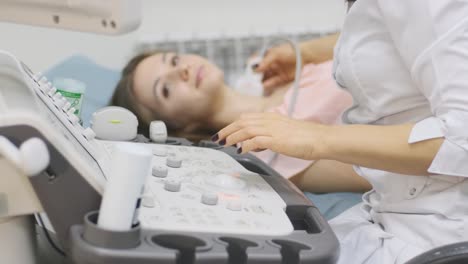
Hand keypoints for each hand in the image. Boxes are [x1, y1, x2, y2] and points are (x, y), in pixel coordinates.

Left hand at [213, 112, 328, 159]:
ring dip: (233, 137)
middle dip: (228, 130)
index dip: (233, 125)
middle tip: (218, 138)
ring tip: (224, 144)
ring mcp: (273, 129)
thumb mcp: (283, 134)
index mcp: (272, 117)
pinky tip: (240, 150)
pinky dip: (245, 145)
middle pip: (242, 122)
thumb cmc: (306, 138)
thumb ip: (268, 137)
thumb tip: (253, 145)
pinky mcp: (277, 139)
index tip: (224, 133)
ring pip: (246, 129)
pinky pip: (255, 140)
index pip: (247, 118)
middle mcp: (270, 120)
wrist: (321, 139)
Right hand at [255, 43, 301, 94]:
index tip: (248, 71)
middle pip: (260, 71)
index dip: (251, 66)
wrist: (305, 55)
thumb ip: (266, 61)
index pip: (256, 61)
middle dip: (254, 76)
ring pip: (265, 77)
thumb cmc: (290, 51)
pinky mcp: (282, 78)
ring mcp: (276, 71)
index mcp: (267, 55)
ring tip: (255, 86)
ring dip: (260, 81)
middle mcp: (270, 64)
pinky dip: (268, 84)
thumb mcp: (276, 54)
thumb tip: (256, 69)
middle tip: (250, 81)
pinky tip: (264, 85)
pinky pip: (273, 82)